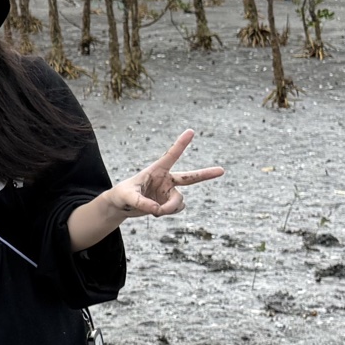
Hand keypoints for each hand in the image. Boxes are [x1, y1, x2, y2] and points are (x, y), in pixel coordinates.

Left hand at [95, 130, 225, 224]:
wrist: (122, 205)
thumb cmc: (121, 195)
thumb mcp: (127, 196)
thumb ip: (141, 202)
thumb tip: (157, 210)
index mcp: (156, 170)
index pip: (170, 156)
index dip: (181, 144)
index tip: (191, 131)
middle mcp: (166, 180)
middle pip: (190, 177)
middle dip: (206, 174)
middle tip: (222, 170)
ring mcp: (169, 192)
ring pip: (179, 201)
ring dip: (170, 208)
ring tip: (155, 211)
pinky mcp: (169, 203)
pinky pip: (176, 209)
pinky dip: (168, 213)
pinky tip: (156, 212)